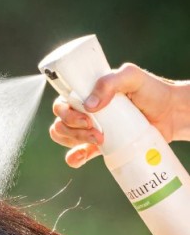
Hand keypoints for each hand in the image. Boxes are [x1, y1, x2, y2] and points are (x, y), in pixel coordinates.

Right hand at [48, 63, 189, 167]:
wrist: (172, 114)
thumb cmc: (152, 91)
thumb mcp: (132, 76)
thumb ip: (109, 82)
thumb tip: (89, 105)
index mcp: (88, 91)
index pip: (63, 99)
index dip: (65, 109)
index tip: (86, 114)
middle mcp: (86, 109)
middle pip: (61, 120)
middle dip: (71, 127)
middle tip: (94, 128)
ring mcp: (92, 128)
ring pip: (65, 135)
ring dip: (73, 140)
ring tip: (98, 140)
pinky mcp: (100, 144)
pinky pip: (78, 153)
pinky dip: (73, 157)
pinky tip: (79, 158)